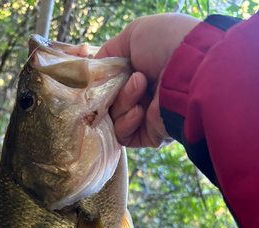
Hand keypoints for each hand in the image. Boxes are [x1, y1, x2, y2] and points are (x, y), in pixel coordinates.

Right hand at [97, 13, 200, 147]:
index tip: (98, 77)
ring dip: (122, 101)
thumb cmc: (165, 45)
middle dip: (111, 91)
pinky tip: (139, 111)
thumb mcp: (133, 34)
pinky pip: (122, 135)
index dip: (101, 82)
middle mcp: (144, 96)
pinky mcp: (148, 135)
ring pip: (113, 118)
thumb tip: (93, 73)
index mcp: (141, 73)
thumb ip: (110, 52)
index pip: (110, 84)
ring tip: (141, 85)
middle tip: (125, 78)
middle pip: (108, 102)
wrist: (190, 70)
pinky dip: (126, 122)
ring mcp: (145, 117)